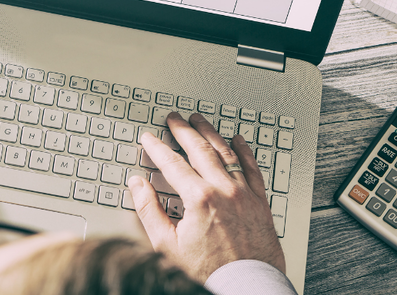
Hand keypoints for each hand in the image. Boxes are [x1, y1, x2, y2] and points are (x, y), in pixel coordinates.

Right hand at [127, 112, 283, 282]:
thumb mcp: (167, 244)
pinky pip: (252, 168)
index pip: (172, 163)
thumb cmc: (207, 271)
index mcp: (199, 198)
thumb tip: (137, 185)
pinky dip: (244, 151)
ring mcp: (244, 194)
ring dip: (210, 134)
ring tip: (200, 121)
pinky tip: (238, 141)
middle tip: (175, 119)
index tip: (149, 138)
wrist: (244, 285)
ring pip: (226, 153)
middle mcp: (224, 190)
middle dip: (184, 131)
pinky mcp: (259, 202)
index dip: (157, 148)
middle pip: (200, 150)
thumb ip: (149, 210)